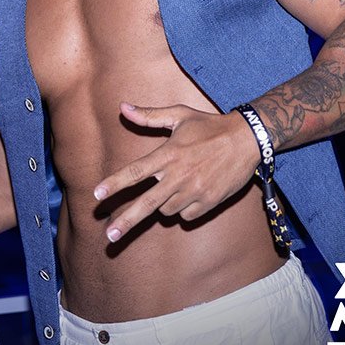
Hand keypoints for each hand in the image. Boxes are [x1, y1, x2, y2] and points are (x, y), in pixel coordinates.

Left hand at [93, 102, 260, 242]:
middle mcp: (179, 175)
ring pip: (167, 211)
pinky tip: (192, 193)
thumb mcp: (179, 115)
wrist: (248, 139)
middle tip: (109, 236)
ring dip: (163, 204)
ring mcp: (195, 191)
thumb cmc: (209, 125)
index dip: (115, 183)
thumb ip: (149, 115)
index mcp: (168, 154)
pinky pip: (187, 215)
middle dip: (126, 222)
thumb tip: (122, 107)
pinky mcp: (210, 202)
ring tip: (177, 184)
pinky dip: (184, 209)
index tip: (97, 194)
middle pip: (147, 203)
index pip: (135, 171)